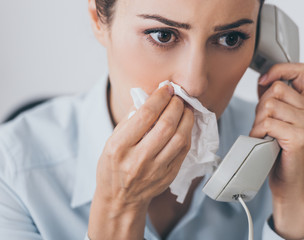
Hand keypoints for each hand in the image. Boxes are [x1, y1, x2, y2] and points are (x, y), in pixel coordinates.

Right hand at [88, 85, 193, 239]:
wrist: (120, 199)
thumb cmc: (112, 167)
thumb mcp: (111, 141)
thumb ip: (130, 121)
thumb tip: (150, 99)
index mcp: (119, 147)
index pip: (145, 115)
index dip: (159, 98)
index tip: (166, 88)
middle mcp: (138, 159)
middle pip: (166, 125)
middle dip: (175, 105)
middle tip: (177, 96)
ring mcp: (155, 170)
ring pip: (179, 138)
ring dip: (186, 118)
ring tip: (184, 108)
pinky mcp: (168, 176)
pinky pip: (183, 150)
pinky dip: (187, 133)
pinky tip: (185, 124)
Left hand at [250, 63, 303, 238]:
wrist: (290, 186)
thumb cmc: (282, 156)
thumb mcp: (280, 123)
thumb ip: (275, 102)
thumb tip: (263, 81)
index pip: (300, 71)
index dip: (279, 70)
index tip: (263, 81)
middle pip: (276, 88)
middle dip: (260, 105)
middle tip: (262, 124)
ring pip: (269, 104)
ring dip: (258, 121)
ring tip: (263, 135)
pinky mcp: (299, 137)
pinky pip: (268, 122)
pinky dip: (257, 132)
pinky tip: (262, 142)